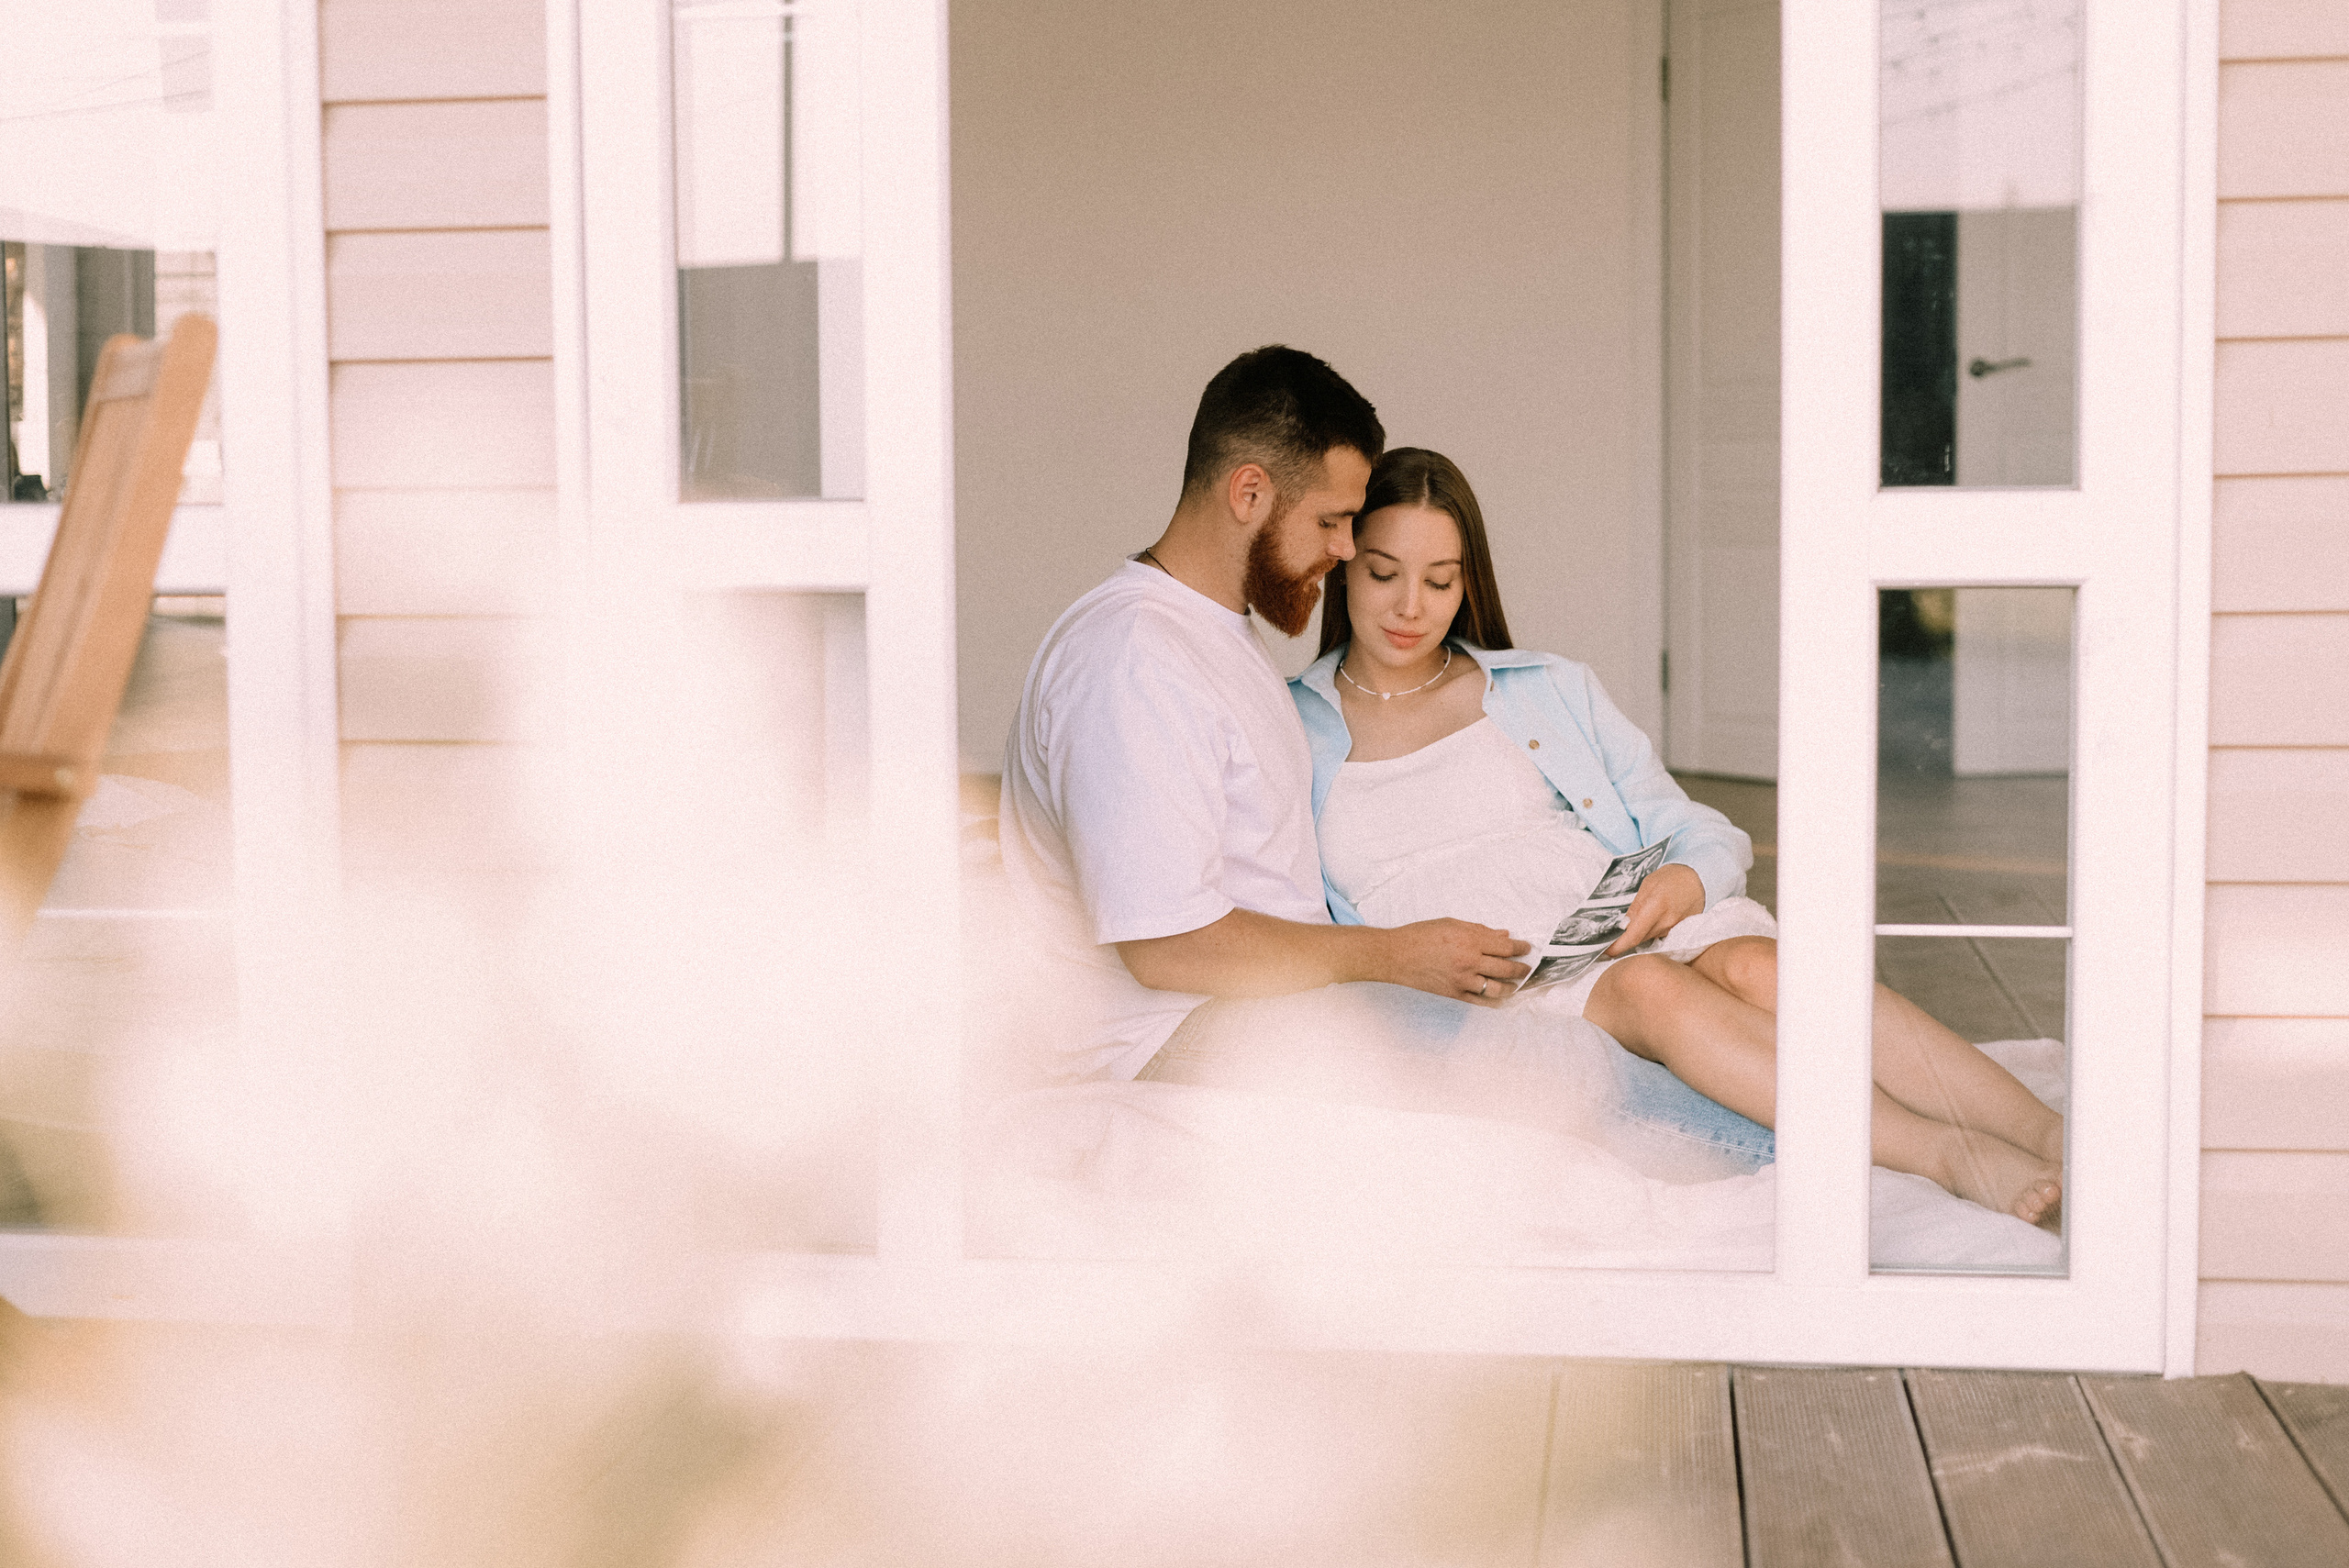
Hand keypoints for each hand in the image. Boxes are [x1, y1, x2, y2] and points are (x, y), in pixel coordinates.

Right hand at [1373, 919, 1532, 1007]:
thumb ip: (1479, 930)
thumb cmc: (1420, 935)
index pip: (1505, 947)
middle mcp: (1470, 961)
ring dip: (1512, 986)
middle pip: (1506, 968)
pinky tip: (1501, 999)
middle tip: (1527, 967)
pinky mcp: (1455, 993)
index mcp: (1470, 941)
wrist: (1396, 955)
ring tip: (1517, 984)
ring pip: (1498, 988)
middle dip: (1521, 968)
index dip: (1520, 948)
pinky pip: (1481, 1001)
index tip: (1527, 948)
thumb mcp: (1451, 924)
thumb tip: (1502, 935)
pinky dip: (1495, 1001)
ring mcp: (1463, 980)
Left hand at [1603, 863, 1705, 956]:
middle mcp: (1667, 921)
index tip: (1606, 952)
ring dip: (1639, 935)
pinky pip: (1661, 936)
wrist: (1700, 878)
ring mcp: (1676, 928)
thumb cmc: (1671, 877)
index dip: (1619, 946)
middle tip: (1611, 938)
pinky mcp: (1681, 931)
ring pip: (1650, 938)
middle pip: (1640, 939)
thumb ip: (1635, 907)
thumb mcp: (1648, 885)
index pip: (1634, 935)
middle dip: (1625, 940)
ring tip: (1632, 925)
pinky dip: (1651, 932)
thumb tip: (1622, 926)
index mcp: (1656, 906)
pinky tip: (1649, 923)